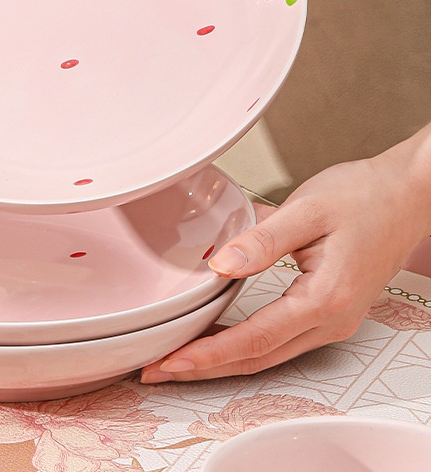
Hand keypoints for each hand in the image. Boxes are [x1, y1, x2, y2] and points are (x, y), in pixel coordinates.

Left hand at [141, 127, 430, 381]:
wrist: (409, 194)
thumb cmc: (365, 196)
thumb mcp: (307, 210)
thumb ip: (261, 240)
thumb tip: (219, 264)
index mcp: (326, 298)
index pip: (255, 339)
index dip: (209, 354)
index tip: (171, 361)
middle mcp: (332, 321)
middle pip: (257, 359)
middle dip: (204, 369)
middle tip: (158, 370)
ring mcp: (333, 321)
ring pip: (267, 354)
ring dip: (221, 360)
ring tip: (179, 360)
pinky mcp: (328, 311)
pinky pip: (278, 339)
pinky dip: (243, 345)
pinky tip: (217, 338)